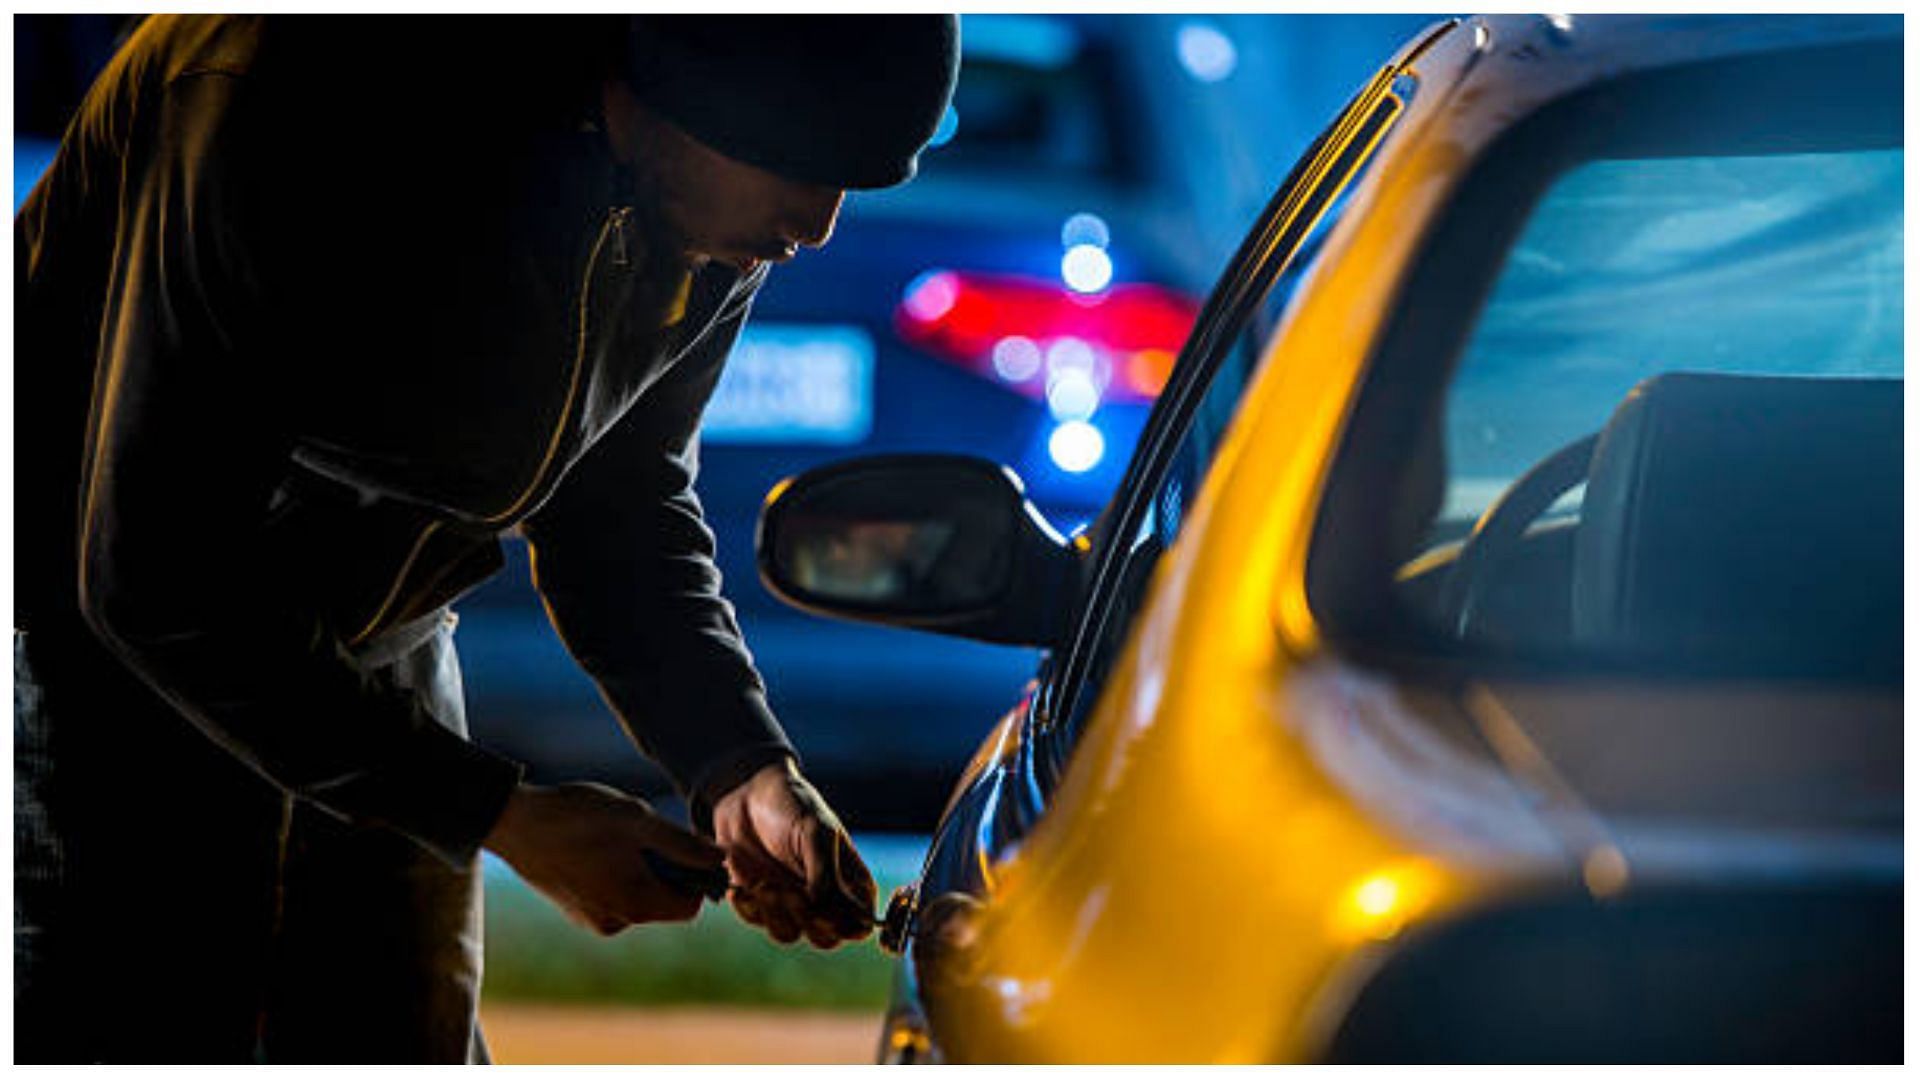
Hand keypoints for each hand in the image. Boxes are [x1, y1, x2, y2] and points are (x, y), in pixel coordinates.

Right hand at [484, 781, 725, 934]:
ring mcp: (593, 919)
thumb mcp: (640, 819)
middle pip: (665, 902)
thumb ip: (684, 844)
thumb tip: (721, 860)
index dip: (697, 877)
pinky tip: (596, 847)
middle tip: (642, 834)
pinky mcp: (576, 911)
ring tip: (614, 838)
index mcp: (637, 905)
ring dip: (640, 869)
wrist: (515, 822)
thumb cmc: (580, 816)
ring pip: (640, 897)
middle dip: (666, 870)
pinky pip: (614, 896)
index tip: (684, 845)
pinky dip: (616, 874)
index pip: (691, 906)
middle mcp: (617, 922)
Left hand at [710, 759, 876, 947]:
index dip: (845, 926)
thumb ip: (825, 872)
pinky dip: (749, 908)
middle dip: (807, 921)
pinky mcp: (760, 902)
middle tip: (791, 893)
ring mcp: (791, 902)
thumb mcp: (816, 832)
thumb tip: (828, 911)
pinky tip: (743, 886)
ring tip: (764, 884)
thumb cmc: (792, 804)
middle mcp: (823, 898)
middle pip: (826, 937)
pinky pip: (757, 921)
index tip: (824, 912)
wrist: (747, 792)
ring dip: (775, 913)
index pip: (859, 923)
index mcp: (849, 882)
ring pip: (789, 934)